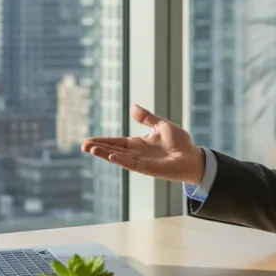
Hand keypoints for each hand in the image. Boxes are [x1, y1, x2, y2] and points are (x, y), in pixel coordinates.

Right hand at [81, 104, 205, 184]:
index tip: (88, 141)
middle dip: (98, 148)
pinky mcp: (149, 169)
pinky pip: (132, 164)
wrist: (193, 156)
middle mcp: (137, 153)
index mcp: (139, 143)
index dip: (103, 141)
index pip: (116, 142)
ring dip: (105, 154)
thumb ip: (146, 118)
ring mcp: (141, 162)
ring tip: (91, 150)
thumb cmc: (179, 142)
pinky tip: (111, 156)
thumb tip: (133, 106)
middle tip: (83, 146)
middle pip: (113, 150)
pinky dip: (122, 160)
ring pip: (119, 157)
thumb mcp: (161, 125)